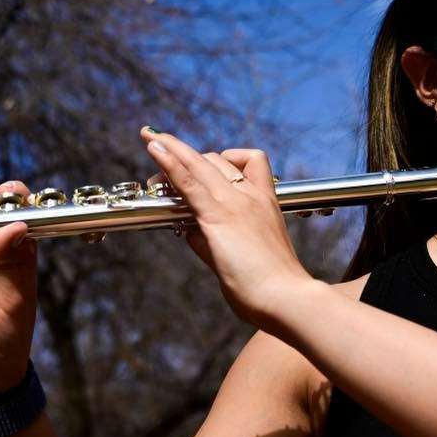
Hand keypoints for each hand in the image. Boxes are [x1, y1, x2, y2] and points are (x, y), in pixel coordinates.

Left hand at [140, 129, 318, 329]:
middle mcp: (251, 196)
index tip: (200, 163)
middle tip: (160, 158)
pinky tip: (155, 149)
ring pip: (198, 163)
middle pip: (216, 160)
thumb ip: (213, 242)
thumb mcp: (241, 257)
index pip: (246, 163)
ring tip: (149, 137)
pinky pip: (188, 181)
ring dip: (171, 148)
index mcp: (265, 203)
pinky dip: (169, 162)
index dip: (221, 158)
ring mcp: (234, 203)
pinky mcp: (218, 215)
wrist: (286, 299)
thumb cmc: (271, 289)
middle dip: (186, 156)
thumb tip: (191, 234)